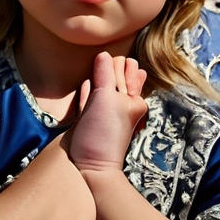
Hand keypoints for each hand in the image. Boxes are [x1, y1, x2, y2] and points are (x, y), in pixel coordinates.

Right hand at [69, 52, 147, 176]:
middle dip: (110, 70)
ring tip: (98, 67)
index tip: (113, 67)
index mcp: (134, 99)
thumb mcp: (107, 98)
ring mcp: (104, 113)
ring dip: (98, 78)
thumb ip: (105, 74)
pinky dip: (86, 93)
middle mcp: (121, 104)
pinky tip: (85, 85)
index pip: (128, 69)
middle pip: (115, 77)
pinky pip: (88, 101)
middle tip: (105, 66)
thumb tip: (104, 54)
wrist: (88, 165)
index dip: (118, 64)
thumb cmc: (103, 132)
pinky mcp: (88, 121)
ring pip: (101, 87)